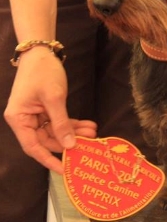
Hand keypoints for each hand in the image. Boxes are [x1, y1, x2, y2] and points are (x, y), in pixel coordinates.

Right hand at [4, 48, 96, 173]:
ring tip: (93, 132)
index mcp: (19, 119)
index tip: (64, 170)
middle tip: (89, 144)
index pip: (33, 147)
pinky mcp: (45, 109)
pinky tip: (88, 125)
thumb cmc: (43, 72)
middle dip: (68, 142)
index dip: (48, 159)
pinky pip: (59, 121)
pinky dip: (73, 123)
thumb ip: (61, 123)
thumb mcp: (54, 98)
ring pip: (56, 131)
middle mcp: (25, 120)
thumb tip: (70, 145)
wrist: (41, 51)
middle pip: (46, 140)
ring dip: (74, 132)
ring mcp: (35, 115)